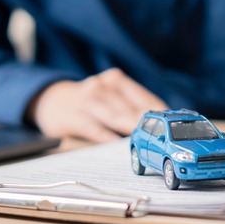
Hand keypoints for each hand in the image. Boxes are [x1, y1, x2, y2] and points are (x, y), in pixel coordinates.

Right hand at [26, 68, 168, 141]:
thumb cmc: (93, 102)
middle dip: (146, 123)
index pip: (144, 98)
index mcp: (116, 79)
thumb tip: (163, 122)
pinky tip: (116, 144)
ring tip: (142, 139)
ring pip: (113, 117)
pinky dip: (105, 136)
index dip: (160, 112)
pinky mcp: (73, 116)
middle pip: (130, 108)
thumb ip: (132, 106)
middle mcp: (102, 86)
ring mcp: (86, 100)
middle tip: (162, 135)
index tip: (172, 124)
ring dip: (128, 129)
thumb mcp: (111, 96)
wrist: (51, 101)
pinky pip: (93, 127)